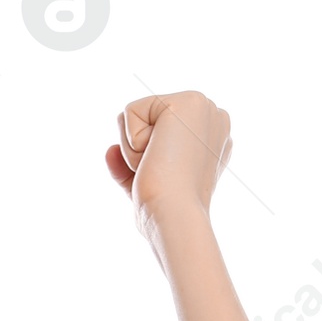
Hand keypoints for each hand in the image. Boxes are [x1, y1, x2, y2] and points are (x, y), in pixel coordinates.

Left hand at [105, 91, 231, 242]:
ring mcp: (202, 106)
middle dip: (140, 151)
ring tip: (161, 167)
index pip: (157, 131)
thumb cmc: (166, 213)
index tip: (168, 178)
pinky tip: (156, 156)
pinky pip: (129, 113)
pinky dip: (131, 143)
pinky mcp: (185, 102)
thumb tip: (110, 150)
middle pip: (146, 120)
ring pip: (135, 116)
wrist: (176, 218)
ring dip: (134, 149)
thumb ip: (127, 168)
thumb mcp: (146, 186)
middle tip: (163, 175)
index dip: (148, 157)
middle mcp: (211, 116)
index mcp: (209, 137)